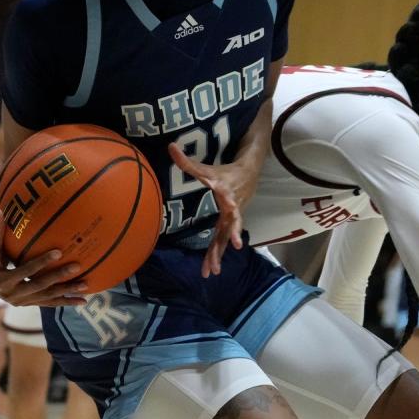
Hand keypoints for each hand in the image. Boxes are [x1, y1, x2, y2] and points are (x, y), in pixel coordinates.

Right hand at [0, 202, 87, 307]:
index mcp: (3, 280)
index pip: (25, 270)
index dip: (42, 262)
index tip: (59, 252)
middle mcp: (13, 295)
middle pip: (40, 286)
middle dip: (59, 277)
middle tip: (77, 266)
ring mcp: (22, 301)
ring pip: (47, 297)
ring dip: (67, 292)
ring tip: (86, 284)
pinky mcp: (29, 303)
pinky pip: (49, 303)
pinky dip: (65, 302)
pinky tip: (82, 300)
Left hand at [168, 142, 257, 277]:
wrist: (248, 175)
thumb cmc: (226, 172)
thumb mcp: (207, 168)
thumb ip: (187, 161)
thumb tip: (170, 146)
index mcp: (227, 194)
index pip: (229, 201)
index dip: (231, 207)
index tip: (232, 211)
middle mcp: (232, 209)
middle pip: (230, 225)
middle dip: (229, 237)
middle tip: (234, 248)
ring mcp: (231, 219)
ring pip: (225, 239)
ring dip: (219, 255)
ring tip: (213, 272)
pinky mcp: (229, 225)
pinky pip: (222, 242)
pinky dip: (216, 255)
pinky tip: (211, 269)